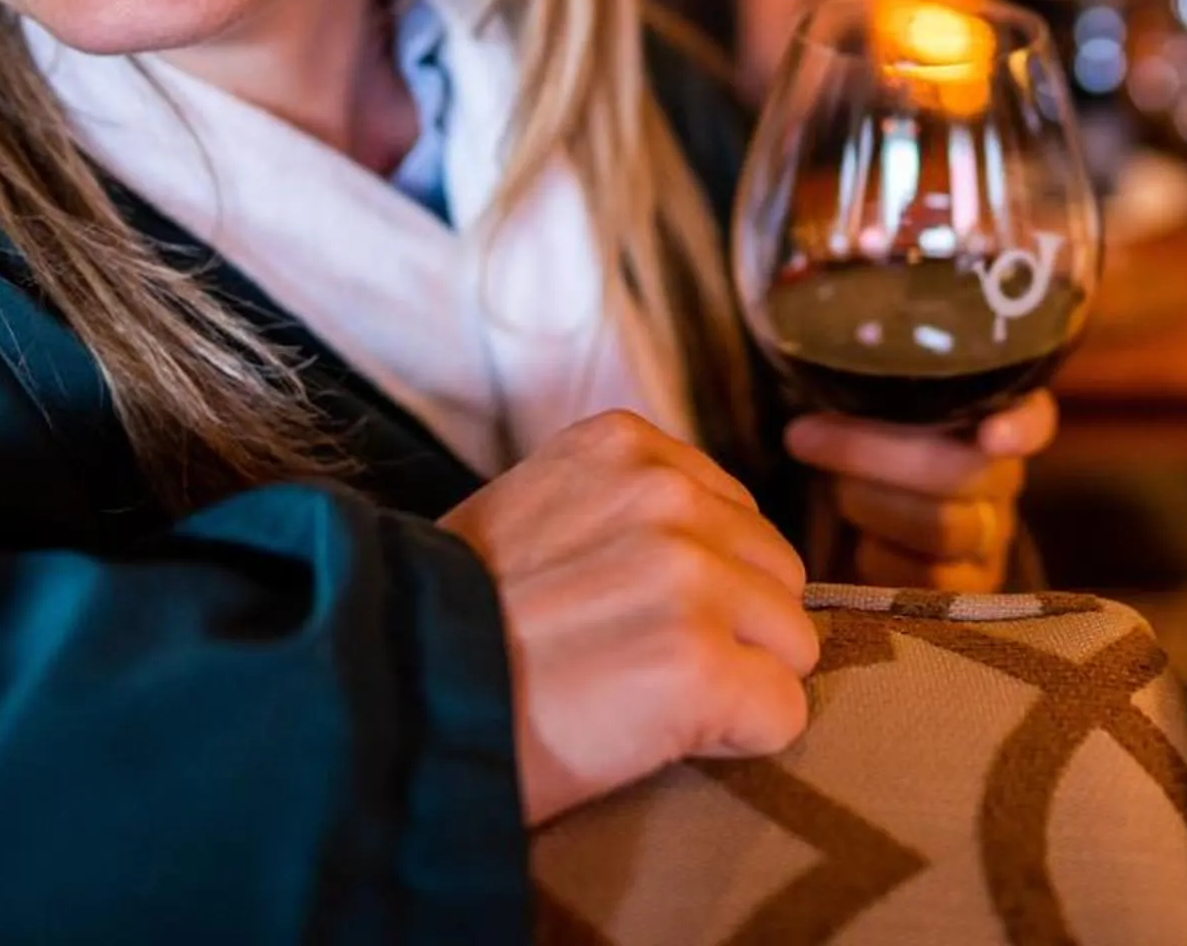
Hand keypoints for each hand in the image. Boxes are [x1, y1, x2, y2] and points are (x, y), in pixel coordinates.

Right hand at [439, 410, 817, 825]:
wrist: (394, 706)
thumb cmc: (455, 626)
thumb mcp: (533, 512)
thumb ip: (621, 508)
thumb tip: (713, 550)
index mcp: (624, 445)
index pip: (734, 515)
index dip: (695, 583)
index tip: (621, 616)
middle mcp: (665, 495)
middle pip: (779, 576)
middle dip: (730, 631)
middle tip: (635, 669)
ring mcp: (688, 577)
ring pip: (793, 644)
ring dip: (735, 685)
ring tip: (640, 702)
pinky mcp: (700, 665)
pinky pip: (782, 712)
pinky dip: (735, 741)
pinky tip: (656, 737)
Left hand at [783, 390, 1057, 591]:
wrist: (877, 516)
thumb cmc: (870, 434)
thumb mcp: (871, 397)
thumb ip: (866, 377)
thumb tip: (808, 349)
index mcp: (994, 413)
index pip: (1031, 418)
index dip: (1019, 428)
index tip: (991, 435)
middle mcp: (1003, 475)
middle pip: (964, 472)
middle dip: (874, 453)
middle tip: (803, 435)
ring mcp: (990, 535)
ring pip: (942, 526)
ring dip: (868, 502)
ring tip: (830, 486)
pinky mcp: (968, 586)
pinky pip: (928, 579)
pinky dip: (879, 556)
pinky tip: (856, 538)